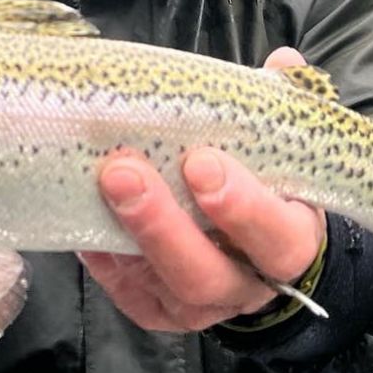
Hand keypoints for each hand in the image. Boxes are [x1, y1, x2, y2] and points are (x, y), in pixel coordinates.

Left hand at [79, 46, 326, 331]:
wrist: (258, 254)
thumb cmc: (265, 189)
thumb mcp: (281, 151)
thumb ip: (280, 106)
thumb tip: (284, 62)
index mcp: (288, 241)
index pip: (276, 236)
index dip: (242, 206)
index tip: (202, 160)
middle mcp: (245, 283)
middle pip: (205, 272)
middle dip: (163, 223)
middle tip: (125, 170)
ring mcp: (199, 305)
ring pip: (166, 285)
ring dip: (131, 233)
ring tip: (103, 182)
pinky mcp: (157, 310)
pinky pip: (127, 292)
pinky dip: (104, 258)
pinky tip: (84, 217)